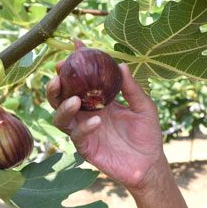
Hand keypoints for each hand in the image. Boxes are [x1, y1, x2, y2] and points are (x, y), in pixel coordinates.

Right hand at [46, 62, 164, 189]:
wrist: (150, 163)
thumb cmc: (147, 133)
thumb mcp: (144, 106)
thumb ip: (132, 88)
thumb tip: (122, 65)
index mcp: (98, 100)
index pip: (82, 79)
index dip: (77, 62)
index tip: (75, 45)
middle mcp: (86, 114)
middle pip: (60, 97)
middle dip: (55, 85)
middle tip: (59, 75)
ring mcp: (84, 131)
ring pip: (60, 118)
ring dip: (63, 106)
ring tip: (75, 99)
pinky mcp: (87, 149)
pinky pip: (77, 137)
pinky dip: (84, 127)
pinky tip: (97, 121)